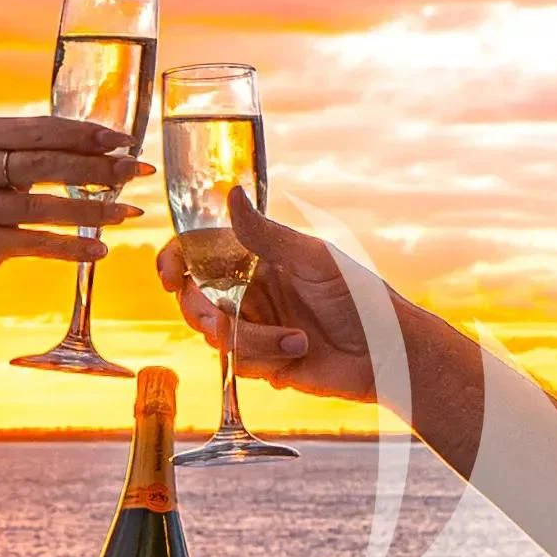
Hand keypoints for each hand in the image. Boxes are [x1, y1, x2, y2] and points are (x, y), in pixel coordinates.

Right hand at [0, 117, 144, 291]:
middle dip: (99, 167)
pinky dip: (71, 248)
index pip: (42, 129)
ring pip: (45, 207)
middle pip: (47, 163)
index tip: (125, 140)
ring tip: (130, 213)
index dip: (87, 134)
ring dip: (94, 211)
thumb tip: (98, 146)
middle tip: (137, 171)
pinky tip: (99, 250)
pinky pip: (35, 244)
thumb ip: (26, 151)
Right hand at [155, 188, 382, 405]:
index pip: (200, 253)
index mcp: (258, 258)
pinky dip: (266, 360)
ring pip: (216, 335)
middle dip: (203, 312)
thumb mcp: (313, 260)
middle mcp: (250, 291)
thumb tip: (231, 194)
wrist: (385, 354)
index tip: (170, 276)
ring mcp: (255, 327)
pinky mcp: (263, 362)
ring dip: (252, 342)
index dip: (175, 261)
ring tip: (298, 341)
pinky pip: (238, 363)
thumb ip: (265, 235)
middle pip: (195, 298)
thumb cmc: (360, 297)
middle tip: (222, 321)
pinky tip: (299, 354)